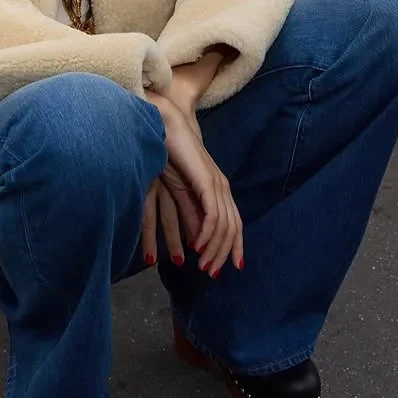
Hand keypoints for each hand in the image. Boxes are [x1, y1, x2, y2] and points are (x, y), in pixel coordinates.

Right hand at [144, 89, 243, 275]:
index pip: (233, 223)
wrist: (164, 124)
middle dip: (224, 253)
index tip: (225, 268)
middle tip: (212, 273)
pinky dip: (207, 233)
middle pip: (233, 227)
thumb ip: (189, 216)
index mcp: (217, 189)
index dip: (232, 247)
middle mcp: (221, 187)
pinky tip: (198, 246)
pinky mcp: (206, 180)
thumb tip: (196, 242)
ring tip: (203, 266)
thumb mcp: (179, 192)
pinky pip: (213, 214)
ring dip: (215, 248)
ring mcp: (216, 183)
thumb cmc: (168, 154)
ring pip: (224, 225)